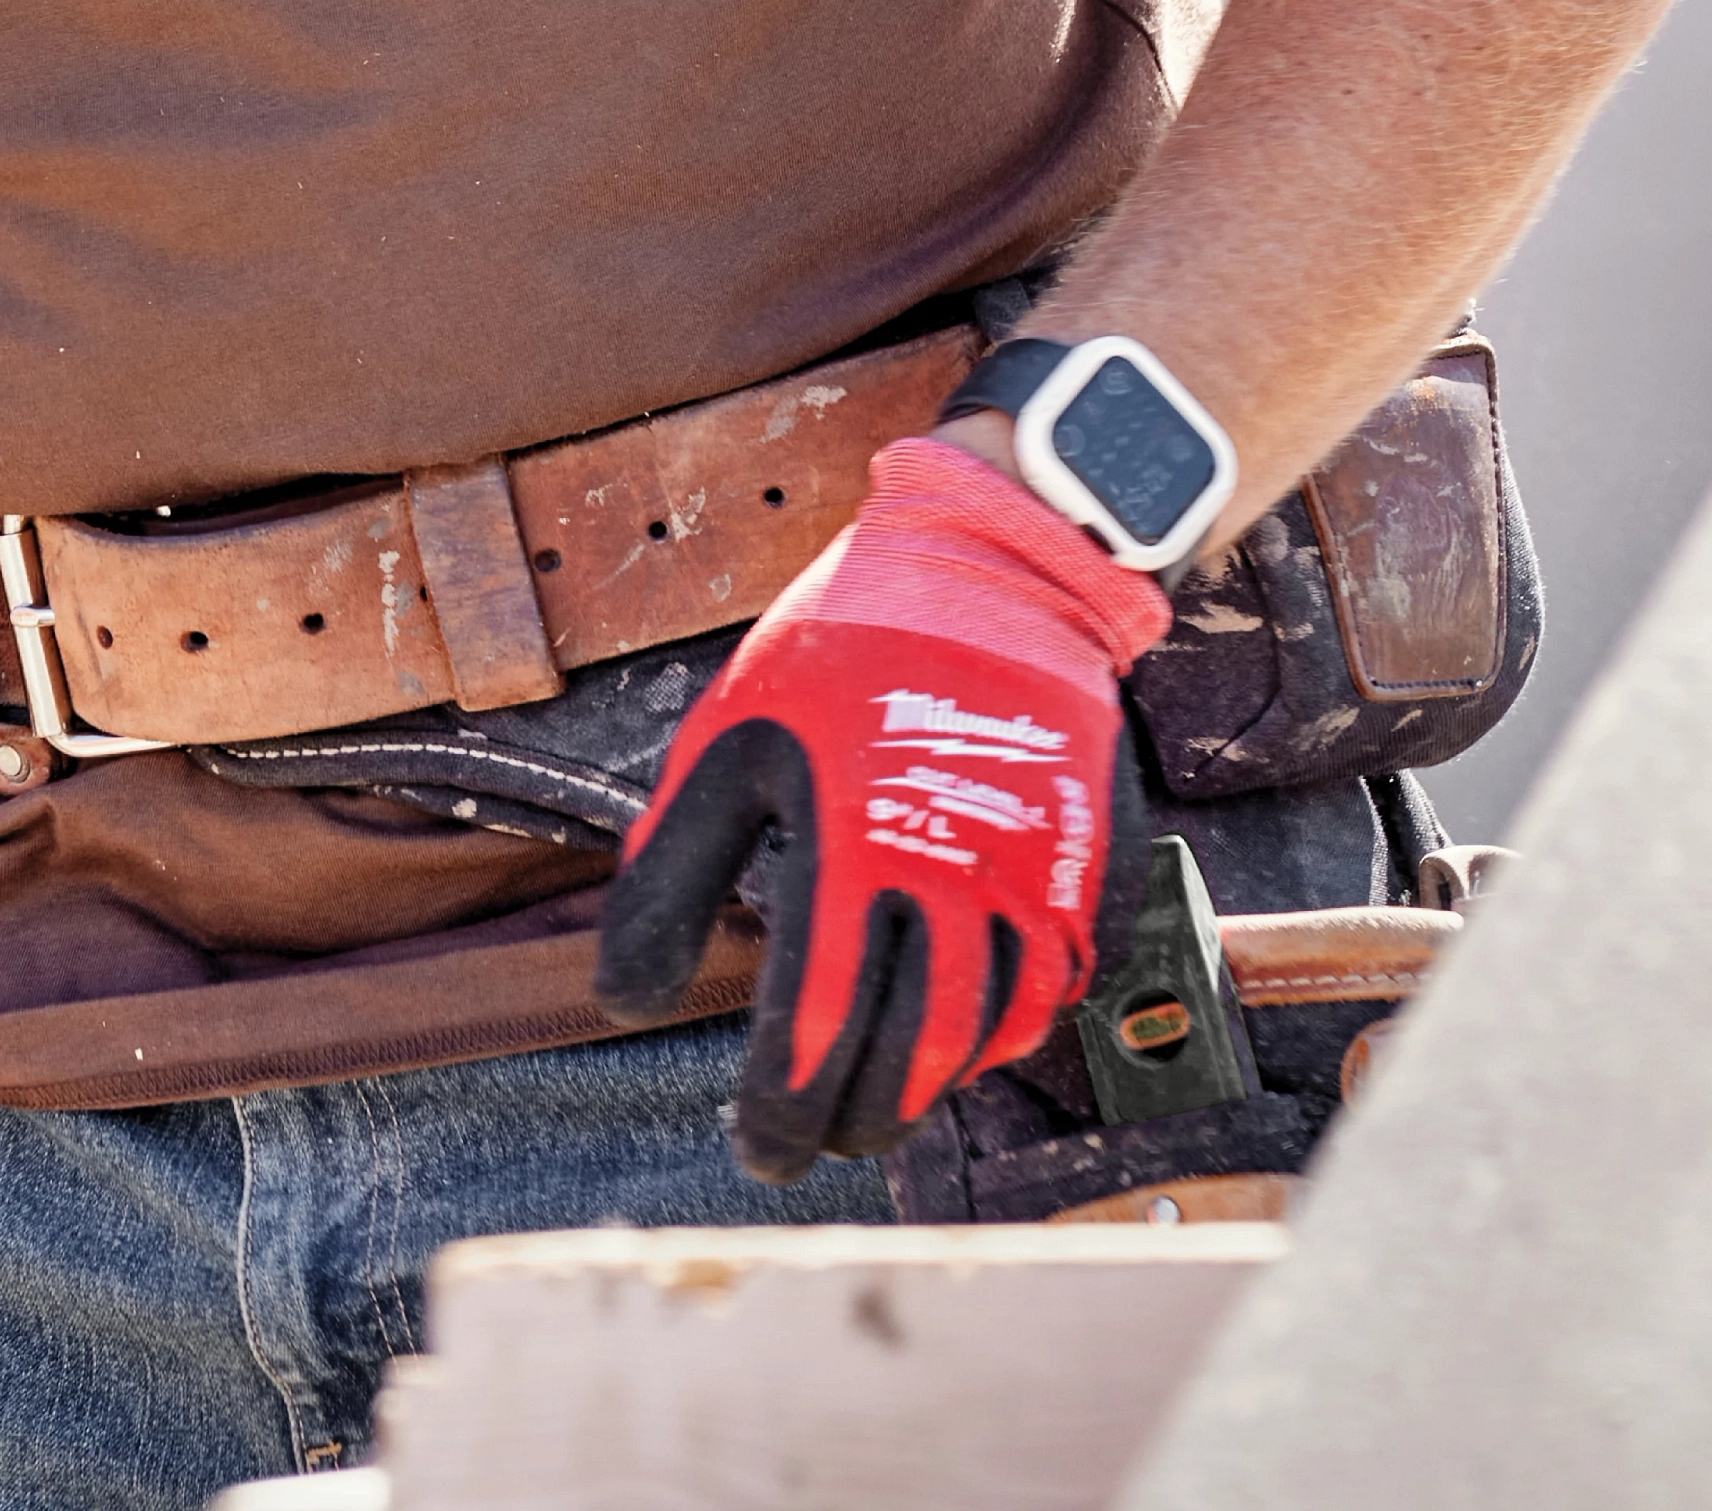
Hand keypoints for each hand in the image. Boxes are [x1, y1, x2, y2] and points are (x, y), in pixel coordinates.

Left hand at [596, 434, 1165, 1180]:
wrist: (995, 561)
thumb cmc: (846, 644)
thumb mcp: (732, 737)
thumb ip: (672, 872)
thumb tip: (617, 1001)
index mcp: (854, 838)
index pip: (814, 1020)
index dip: (782, 1105)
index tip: (761, 1150)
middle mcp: (956, 867)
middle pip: (905, 1049)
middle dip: (852, 1114)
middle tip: (815, 1140)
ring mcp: (1039, 870)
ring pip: (986, 1031)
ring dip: (928, 1087)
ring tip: (879, 1101)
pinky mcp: (1093, 859)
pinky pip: (1056, 984)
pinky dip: (1006, 1030)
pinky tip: (962, 1035)